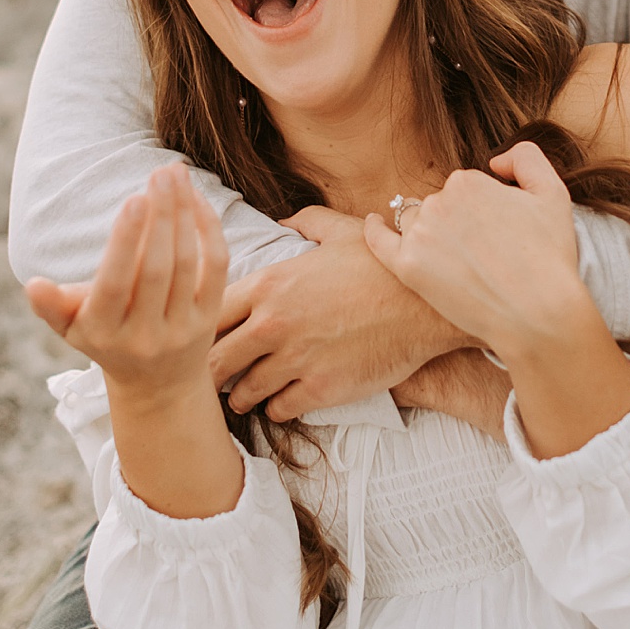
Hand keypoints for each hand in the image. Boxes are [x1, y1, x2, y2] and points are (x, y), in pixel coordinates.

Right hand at [28, 164, 245, 519]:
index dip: (126, 241)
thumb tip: (33, 286)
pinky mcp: (209, 320)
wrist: (158, 386)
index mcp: (104, 332)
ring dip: (184, 214)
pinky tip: (197, 201)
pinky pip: (215, 269)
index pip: (116, 283)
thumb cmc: (104, 339)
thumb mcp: (71, 328)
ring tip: (176, 174)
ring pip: (187, 264)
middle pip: (157, 268)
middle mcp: (144, 336)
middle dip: (161, 216)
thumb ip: (52, 305)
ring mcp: (180, 330)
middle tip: (161, 172)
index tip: (133, 199)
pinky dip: (209, 232)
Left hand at [209, 204, 463, 420]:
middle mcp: (273, 323)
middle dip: (208, 370)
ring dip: (240, 395)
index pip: (208, 312)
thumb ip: (306, 223)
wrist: (430, 304)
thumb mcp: (342, 231)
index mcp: (269, 284)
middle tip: (208, 378)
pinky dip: (276, 408)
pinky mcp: (321, 389)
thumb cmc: (386, 265)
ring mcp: (296, 359)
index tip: (199, 336)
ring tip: (239, 396)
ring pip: (244, 390)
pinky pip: (279, 409)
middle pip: (214, 358)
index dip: (199, 328)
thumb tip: (287, 219)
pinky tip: (279, 401)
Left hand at [365, 142, 629, 457]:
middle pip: (439, 207)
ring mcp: (420, 235)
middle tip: (487, 259)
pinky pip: (379, 241)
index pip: (463, 191)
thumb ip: (525, 159)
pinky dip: (373, 229)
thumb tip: (494, 161)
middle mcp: (438, 201)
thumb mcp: (553, 194)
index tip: (501, 238)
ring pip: (416, 224)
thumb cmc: (550, 257)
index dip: (484, 214)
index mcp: (467, 182)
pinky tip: (372, 222)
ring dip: (429, 235)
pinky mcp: (407, 267)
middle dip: (457, 226)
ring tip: (460, 265)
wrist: (538, 313)